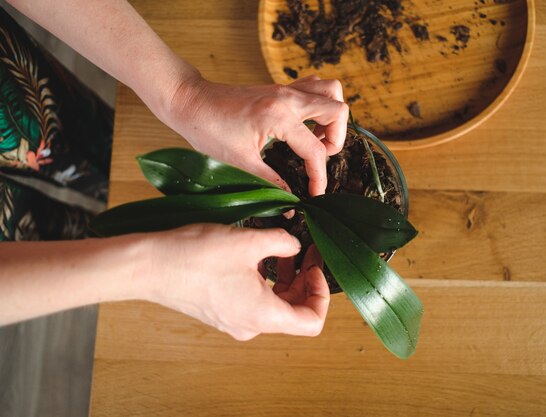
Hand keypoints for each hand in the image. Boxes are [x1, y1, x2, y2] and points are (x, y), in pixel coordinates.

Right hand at [141, 224, 329, 340]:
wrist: (149, 266)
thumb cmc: (196, 257)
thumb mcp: (249, 242)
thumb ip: (283, 242)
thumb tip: (294, 243)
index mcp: (263, 316)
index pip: (312, 322)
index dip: (322, 294)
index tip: (315, 266)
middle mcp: (250, 326)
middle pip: (294, 312)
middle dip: (305, 281)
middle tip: (306, 251)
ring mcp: (234, 321)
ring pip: (274, 306)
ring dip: (285, 280)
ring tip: (284, 251)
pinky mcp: (220, 312)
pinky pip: (254, 301)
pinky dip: (264, 282)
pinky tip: (257, 257)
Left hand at [163, 73, 348, 195]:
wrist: (190, 102)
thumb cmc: (209, 130)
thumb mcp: (240, 162)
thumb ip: (271, 182)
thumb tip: (290, 205)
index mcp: (279, 117)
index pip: (315, 150)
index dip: (319, 177)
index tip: (315, 194)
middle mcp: (288, 98)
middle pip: (337, 112)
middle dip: (336, 140)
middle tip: (318, 158)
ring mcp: (285, 89)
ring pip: (330, 91)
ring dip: (331, 116)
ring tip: (316, 138)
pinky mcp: (280, 88)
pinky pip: (313, 86)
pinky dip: (319, 104)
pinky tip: (304, 124)